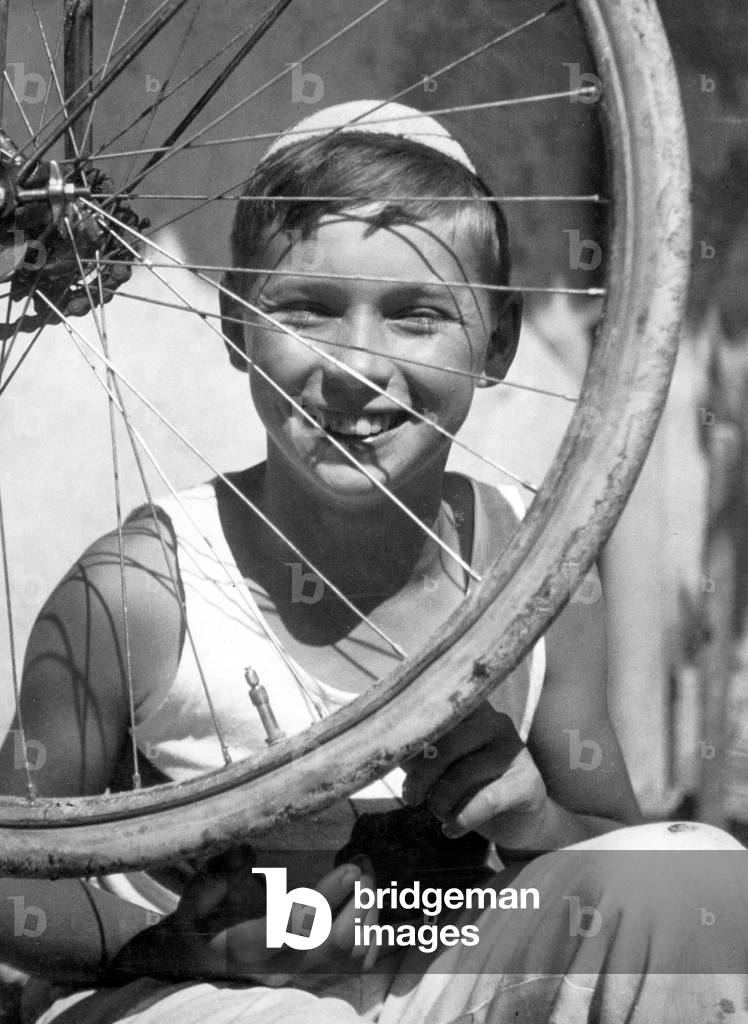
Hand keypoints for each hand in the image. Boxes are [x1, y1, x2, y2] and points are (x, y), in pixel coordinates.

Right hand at [108, 849, 379, 983]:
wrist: (200, 958)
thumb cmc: (200, 920)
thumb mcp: (193, 897)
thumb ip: (212, 878)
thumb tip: (242, 851)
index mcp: (251, 946)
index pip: (296, 929)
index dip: (327, 900)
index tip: (348, 867)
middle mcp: (283, 964)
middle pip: (335, 944)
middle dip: (357, 901)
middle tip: (360, 862)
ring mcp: (305, 971)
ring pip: (353, 954)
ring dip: (367, 910)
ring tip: (365, 871)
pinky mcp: (319, 971)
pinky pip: (359, 961)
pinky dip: (372, 928)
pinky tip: (366, 896)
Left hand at [402, 706, 548, 849]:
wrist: (520, 820)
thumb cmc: (472, 787)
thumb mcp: (441, 766)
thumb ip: (417, 751)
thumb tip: (385, 746)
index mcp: (472, 711)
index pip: (438, 709)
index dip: (412, 728)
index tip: (389, 750)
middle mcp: (496, 722)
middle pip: (446, 744)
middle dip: (421, 777)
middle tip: (411, 799)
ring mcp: (515, 750)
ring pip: (463, 774)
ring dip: (442, 802)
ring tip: (439, 814)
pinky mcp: (527, 781)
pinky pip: (486, 800)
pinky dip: (462, 819)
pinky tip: (452, 829)